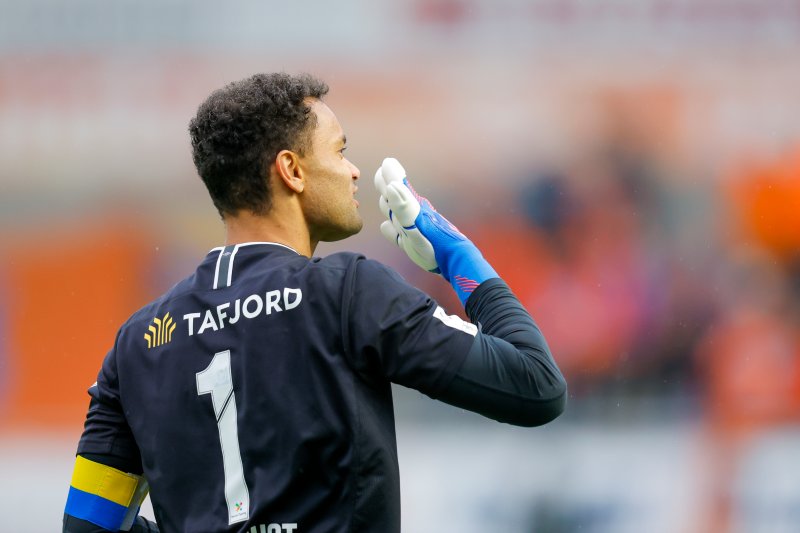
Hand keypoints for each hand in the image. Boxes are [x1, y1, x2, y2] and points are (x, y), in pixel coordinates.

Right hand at [374, 157, 497, 304]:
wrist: (452, 260)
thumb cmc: (435, 240)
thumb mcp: (418, 222)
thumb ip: (404, 204)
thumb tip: (393, 185)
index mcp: (410, 205)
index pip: (396, 185)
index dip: (390, 175)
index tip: (387, 163)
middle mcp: (409, 214)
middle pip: (392, 196)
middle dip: (385, 185)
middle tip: (382, 173)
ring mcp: (409, 229)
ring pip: (393, 213)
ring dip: (387, 204)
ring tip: (384, 196)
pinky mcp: (410, 243)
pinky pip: (395, 234)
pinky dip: (389, 229)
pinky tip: (387, 228)